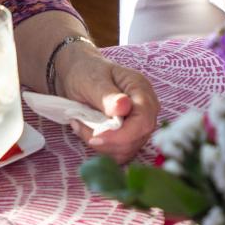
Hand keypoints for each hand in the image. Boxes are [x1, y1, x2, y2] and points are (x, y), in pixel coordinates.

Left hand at [55, 44, 159, 163]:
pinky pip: (120, 152)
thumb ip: (107, 96)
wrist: (78, 73)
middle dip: (108, 141)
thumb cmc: (85, 71)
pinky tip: (88, 133)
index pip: (144, 120)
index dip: (122, 135)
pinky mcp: (130, 134)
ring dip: (102, 146)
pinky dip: (102, 149)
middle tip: (80, 125)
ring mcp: (139, 122)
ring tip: (81, 126)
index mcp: (140, 89)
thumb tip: (123, 107)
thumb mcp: (91, 81)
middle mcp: (146, 107)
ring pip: (128, 149)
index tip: (96, 137)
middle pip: (138, 138)